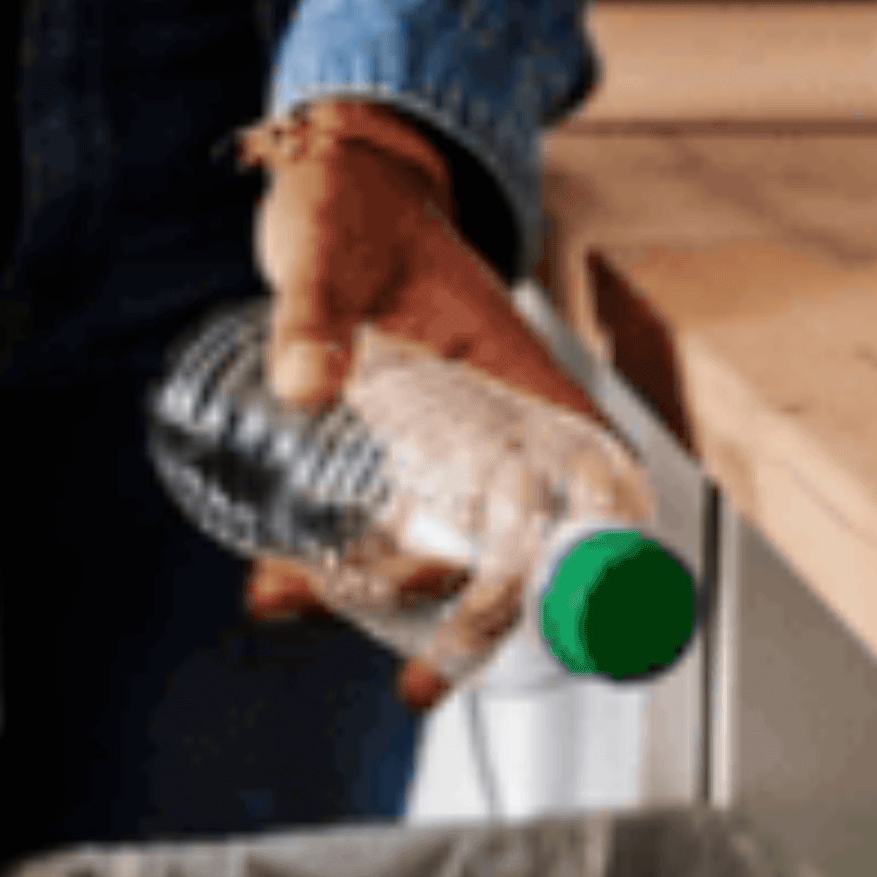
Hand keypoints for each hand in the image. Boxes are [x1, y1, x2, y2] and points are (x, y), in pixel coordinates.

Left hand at [246, 100, 611, 709]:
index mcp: (515, 372)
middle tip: (418, 684)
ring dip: (375, 600)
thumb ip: (313, 312)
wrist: (332, 192)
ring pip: (435, 551)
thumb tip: (305, 384)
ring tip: (284, 604)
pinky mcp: (391, 457)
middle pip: (511, 542)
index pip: (590, 466)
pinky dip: (334, 569)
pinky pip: (377, 532)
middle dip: (470, 621)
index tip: (588, 613)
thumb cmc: (356, 207)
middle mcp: (492, 423)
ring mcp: (441, 448)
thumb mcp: (331, 244)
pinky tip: (272, 587)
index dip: (604, 546)